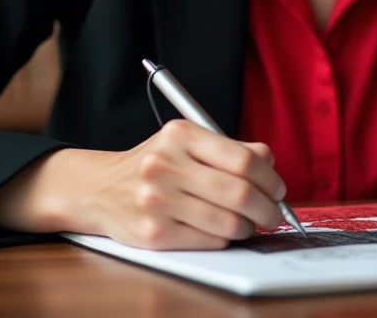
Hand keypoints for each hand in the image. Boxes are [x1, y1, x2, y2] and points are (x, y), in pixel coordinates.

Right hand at [0, 120, 287, 249]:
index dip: (271, 178)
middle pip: (240, 192)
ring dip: (248, 227)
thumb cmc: (153, 165)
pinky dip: (225, 239)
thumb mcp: (185, 142)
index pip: (244, 159)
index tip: (278, 188)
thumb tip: (270, 164)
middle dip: (268, 208)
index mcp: (180, 135)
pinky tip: (222, 232)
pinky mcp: (153, 233)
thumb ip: (228, 149)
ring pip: (228, 221)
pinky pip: (209, 241)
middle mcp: (165, 165)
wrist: (97, 188)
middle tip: (273, 213)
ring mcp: (157, 201)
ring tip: (248, 224)